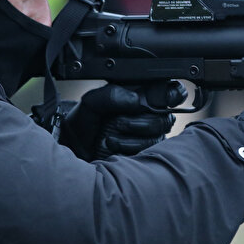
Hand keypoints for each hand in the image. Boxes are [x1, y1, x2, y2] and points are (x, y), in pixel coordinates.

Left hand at [59, 81, 186, 160]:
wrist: (71, 152)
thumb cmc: (81, 125)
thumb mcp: (90, 104)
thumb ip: (110, 95)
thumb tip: (135, 99)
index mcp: (137, 96)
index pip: (167, 91)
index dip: (172, 94)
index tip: (164, 99)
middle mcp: (146, 115)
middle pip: (166, 115)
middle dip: (144, 120)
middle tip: (120, 121)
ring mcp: (147, 135)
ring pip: (159, 133)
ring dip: (135, 134)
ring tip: (111, 135)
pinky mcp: (144, 153)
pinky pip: (149, 150)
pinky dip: (130, 147)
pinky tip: (113, 145)